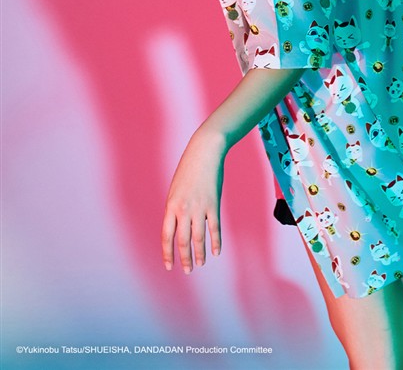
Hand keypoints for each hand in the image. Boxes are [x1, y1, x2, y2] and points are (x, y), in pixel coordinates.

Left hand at [161, 126, 226, 273]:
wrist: (204, 152)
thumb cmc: (189, 169)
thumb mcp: (175, 189)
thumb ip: (175, 208)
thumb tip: (177, 226)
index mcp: (171, 205)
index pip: (167, 236)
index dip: (167, 253)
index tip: (169, 266)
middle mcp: (183, 209)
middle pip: (183, 240)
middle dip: (185, 258)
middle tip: (187, 271)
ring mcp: (199, 207)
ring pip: (199, 237)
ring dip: (199, 253)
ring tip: (200, 264)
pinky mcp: (213, 204)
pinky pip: (214, 227)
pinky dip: (216, 241)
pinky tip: (216, 251)